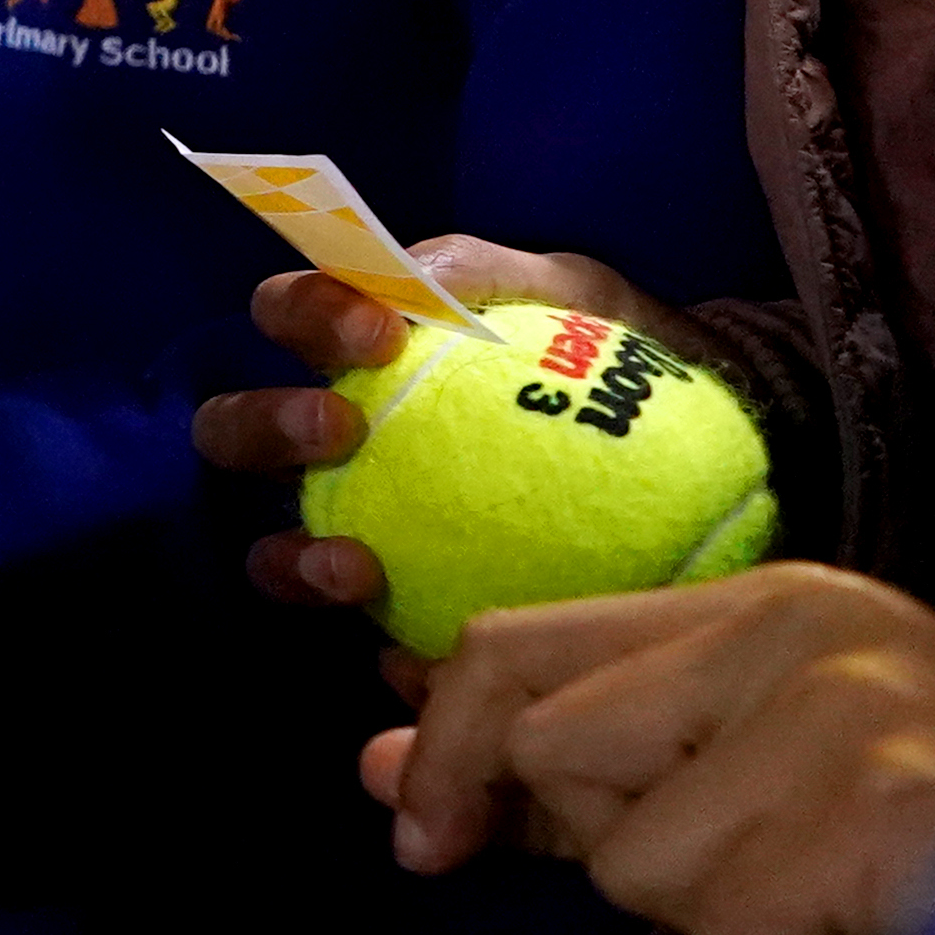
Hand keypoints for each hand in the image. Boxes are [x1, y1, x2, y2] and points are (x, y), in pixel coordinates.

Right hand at [193, 237, 691, 611]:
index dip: (304, 315)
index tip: (378, 331)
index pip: (291, 316)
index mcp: (356, 352)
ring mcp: (359, 531)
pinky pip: (376, 647)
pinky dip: (391, 657)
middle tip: (344, 427)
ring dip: (294, 559)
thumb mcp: (570, 290)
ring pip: (275, 552)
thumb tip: (411, 277)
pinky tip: (419, 658)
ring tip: (355, 567)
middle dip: (268, 428)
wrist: (696, 460)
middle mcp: (332, 444)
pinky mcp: (409, 615)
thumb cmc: (611, 355)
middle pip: (239, 433)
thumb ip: (486, 275)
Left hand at [364, 564, 934, 934]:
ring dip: (724, 921)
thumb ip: (556, 774)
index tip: (422, 842)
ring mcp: (853, 705)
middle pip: (552, 753)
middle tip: (768, 868)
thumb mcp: (724, 790)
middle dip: (627, 852)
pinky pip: (735, 919)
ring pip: (636, 862)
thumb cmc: (909, 863)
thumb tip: (382, 770)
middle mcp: (802, 626)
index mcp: (760, 603)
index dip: (443, 751)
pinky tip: (875, 929)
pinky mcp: (892, 800)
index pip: (512, 646)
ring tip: (836, 900)